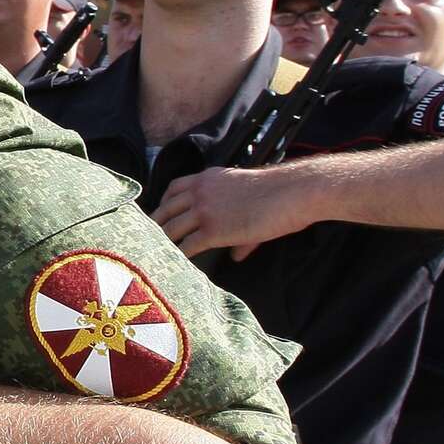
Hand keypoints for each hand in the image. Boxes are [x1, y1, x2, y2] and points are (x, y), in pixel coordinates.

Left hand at [152, 164, 316, 259]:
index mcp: (208, 178)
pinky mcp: (213, 230)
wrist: (292, 191)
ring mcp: (204, 211)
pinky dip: (180, 256)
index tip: (162, 215)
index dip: (165, 203)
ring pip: (171, 228)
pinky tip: (178, 265)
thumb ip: (236, 221)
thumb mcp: (249, 196)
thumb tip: (235, 255)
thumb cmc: (279, 192)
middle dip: (157, 224)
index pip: (174, 188)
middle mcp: (200, 192)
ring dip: (163, 243)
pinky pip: (186, 246)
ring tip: (158, 256)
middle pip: (165, 209)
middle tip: (151, 239)